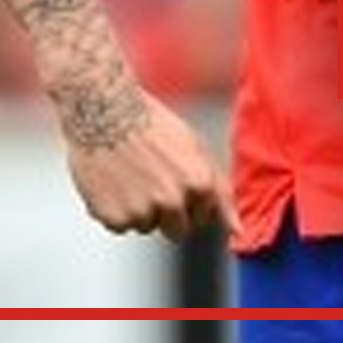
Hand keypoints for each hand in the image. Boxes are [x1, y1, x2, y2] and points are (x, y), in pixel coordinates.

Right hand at [62, 91, 234, 242]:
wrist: (103, 111)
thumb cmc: (152, 125)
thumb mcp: (196, 149)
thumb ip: (220, 193)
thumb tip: (238, 232)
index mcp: (199, 184)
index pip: (204, 219)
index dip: (192, 203)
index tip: (176, 182)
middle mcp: (172, 201)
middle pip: (178, 231)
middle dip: (168, 213)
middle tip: (152, 179)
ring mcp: (142, 212)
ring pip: (146, 228)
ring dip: (140, 210)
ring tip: (130, 175)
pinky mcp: (113, 218)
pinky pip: (120, 226)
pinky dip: (115, 210)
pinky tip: (112, 182)